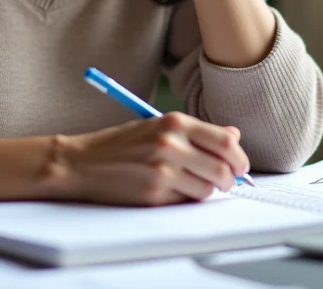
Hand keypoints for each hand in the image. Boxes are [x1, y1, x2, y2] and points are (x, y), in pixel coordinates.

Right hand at [52, 112, 249, 205]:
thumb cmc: (120, 143)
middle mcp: (171, 143)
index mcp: (174, 121)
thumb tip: (234, 135)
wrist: (82, 162)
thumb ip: (196, 131)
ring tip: (191, 184)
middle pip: (222, 168)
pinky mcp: (154, 193)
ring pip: (207, 189)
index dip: (239, 156)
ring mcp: (162, 170)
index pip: (225, 140)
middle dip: (230, 179)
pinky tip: (171, 189)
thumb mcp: (158, 126)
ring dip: (206, 190)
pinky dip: (185, 198)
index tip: (240, 165)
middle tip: (226, 182)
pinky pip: (185, 201)